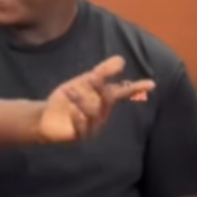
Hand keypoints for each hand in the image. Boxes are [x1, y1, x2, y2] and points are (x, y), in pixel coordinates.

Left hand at [37, 55, 154, 142]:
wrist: (45, 117)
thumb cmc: (67, 100)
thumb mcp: (83, 83)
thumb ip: (102, 72)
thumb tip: (121, 60)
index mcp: (104, 101)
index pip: (122, 93)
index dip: (136, 88)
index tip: (151, 83)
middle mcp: (101, 115)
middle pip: (108, 102)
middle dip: (101, 89)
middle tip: (92, 78)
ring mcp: (92, 127)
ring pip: (94, 115)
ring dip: (83, 101)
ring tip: (70, 90)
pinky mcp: (79, 137)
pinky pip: (83, 131)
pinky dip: (79, 121)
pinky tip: (73, 113)